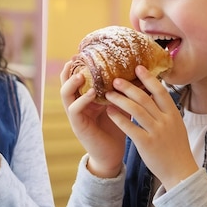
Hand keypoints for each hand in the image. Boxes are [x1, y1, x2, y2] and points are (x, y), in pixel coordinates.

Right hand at [60, 61, 126, 177]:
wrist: (113, 154)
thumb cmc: (118, 128)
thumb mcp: (121, 106)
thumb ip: (124, 92)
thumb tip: (141, 73)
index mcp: (87, 97)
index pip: (77, 78)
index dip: (77, 65)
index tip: (82, 52)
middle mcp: (78, 104)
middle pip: (66, 83)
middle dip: (69, 71)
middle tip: (75, 59)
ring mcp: (76, 115)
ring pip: (65, 94)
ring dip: (71, 83)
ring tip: (81, 75)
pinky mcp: (78, 126)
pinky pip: (75, 110)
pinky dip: (82, 100)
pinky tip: (92, 94)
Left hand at [105, 65, 198, 189]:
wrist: (180, 172)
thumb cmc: (176, 148)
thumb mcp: (175, 126)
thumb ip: (165, 111)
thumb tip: (152, 94)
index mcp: (173, 114)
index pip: (160, 91)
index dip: (148, 78)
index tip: (138, 68)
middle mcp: (166, 120)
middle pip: (145, 98)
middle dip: (129, 87)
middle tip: (116, 79)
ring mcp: (156, 132)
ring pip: (136, 110)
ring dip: (120, 99)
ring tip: (108, 93)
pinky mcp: (146, 144)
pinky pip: (130, 127)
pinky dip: (118, 118)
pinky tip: (109, 112)